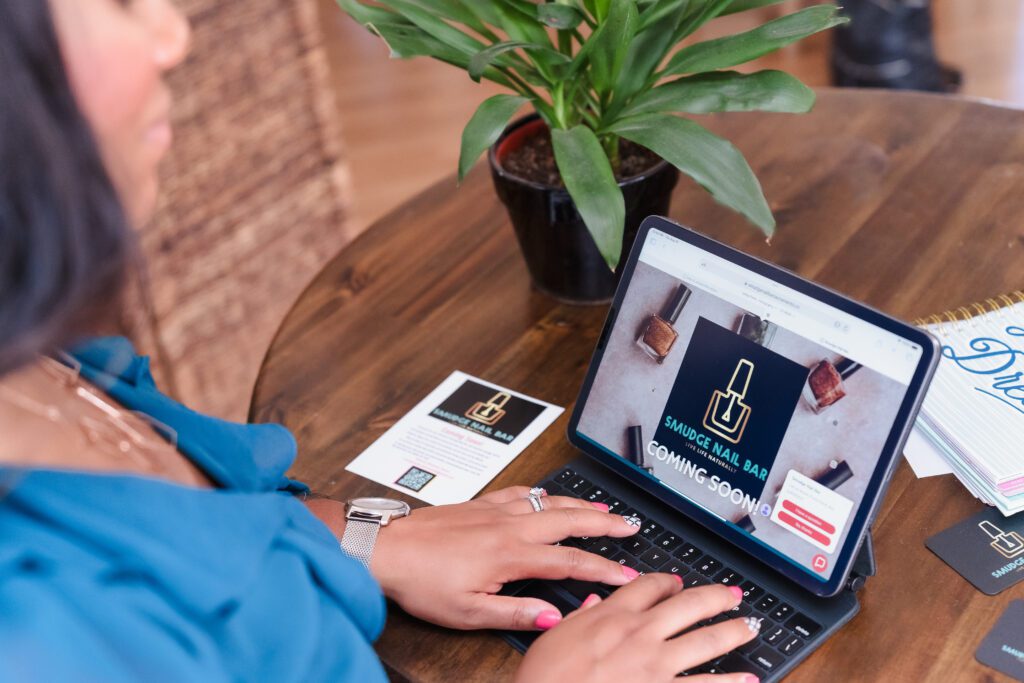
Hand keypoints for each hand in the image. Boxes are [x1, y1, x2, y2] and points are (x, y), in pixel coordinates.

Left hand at [370, 486, 642, 630]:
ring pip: (550, 502)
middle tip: (631, 524)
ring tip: (605, 507)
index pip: (571, 561)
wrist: (386, 548)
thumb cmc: (422, 581)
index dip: (604, 570)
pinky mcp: (481, 503)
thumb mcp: (469, 612)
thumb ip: (515, 613)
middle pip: (569, 520)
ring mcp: (496, 511)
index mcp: (511, 555)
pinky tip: (550, 494)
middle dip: (605, 523)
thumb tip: (553, 616)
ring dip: (581, 504)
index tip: (627, 576)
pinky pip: (522, 492)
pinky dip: (544, 493)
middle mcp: (509, 526)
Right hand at [515, 575, 760, 682]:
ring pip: (707, 640)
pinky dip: (732, 682)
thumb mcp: (554, 637)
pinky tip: (749, 678)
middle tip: (732, 594)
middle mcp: (641, 634)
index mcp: (611, 615)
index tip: (677, 583)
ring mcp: (658, 665)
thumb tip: (593, 605)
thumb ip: (579, 618)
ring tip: (750, 626)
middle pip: (688, 605)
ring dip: (734, 631)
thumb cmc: (545, 678)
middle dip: (715, 597)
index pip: (649, 586)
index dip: (668, 581)